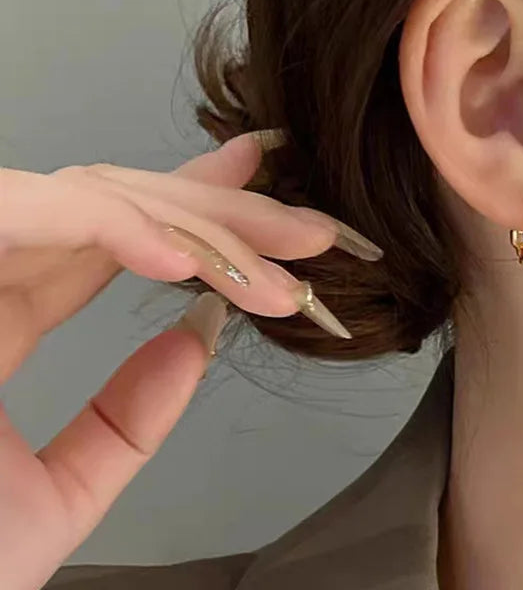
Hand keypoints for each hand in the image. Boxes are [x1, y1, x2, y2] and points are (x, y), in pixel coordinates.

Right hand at [0, 132, 381, 588]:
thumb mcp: (45, 503)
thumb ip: (123, 426)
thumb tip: (197, 345)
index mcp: (3, 310)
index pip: (115, 243)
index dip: (197, 215)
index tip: (271, 204)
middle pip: (126, 210)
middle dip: (227, 209)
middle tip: (312, 227)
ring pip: (100, 200)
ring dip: (203, 220)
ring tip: (291, 251)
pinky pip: (42, 214)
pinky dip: (121, 226)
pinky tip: (194, 260)